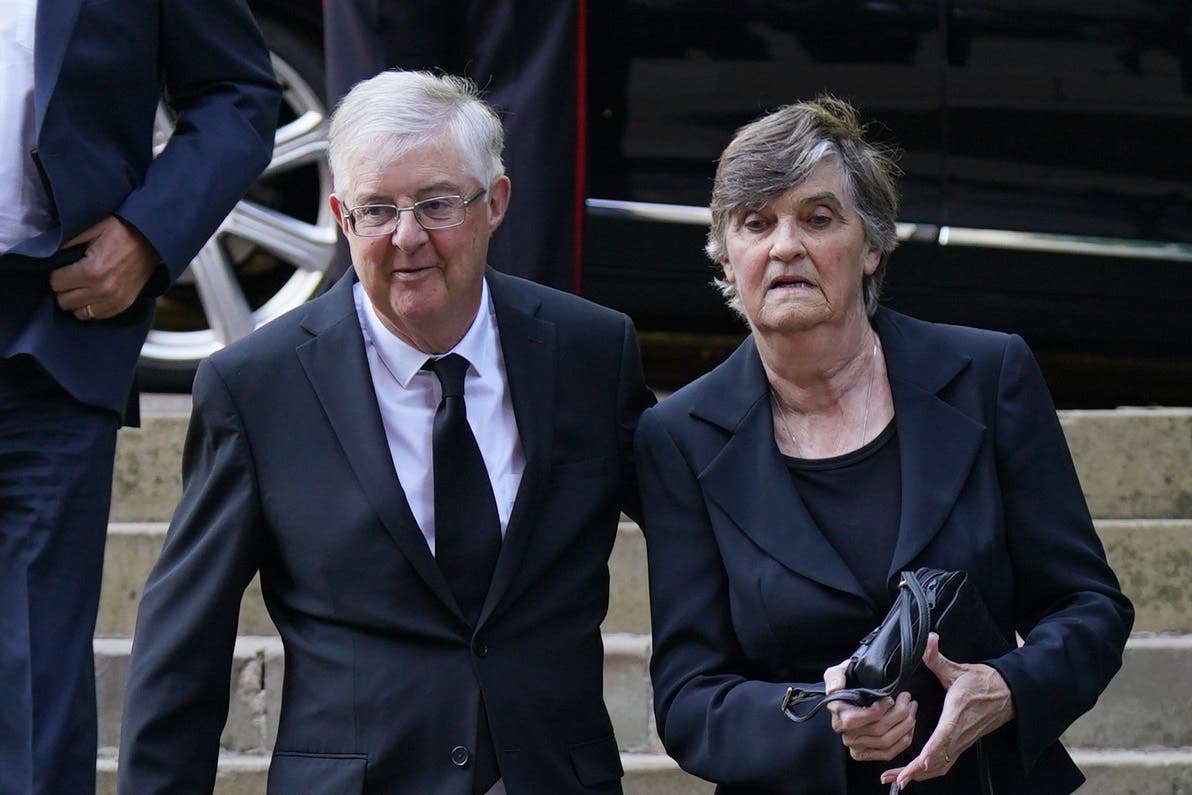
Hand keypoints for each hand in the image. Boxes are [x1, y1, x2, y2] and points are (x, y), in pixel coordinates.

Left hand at [50, 216, 158, 320]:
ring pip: (80, 313)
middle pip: (65, 301)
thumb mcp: (93, 227)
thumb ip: (68, 242)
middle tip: (71, 276)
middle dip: (64, 288)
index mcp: (91, 271)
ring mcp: (115, 300)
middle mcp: (102, 290)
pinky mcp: (124, 304)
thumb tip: (51, 254)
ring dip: (77, 301)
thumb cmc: (123, 230)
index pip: (56, 283)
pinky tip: (94, 293)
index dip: (56, 273)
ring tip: (81, 286)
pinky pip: (98, 316)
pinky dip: (92, 307)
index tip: (64, 266)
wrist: (153, 239)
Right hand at [824, 660, 917, 762]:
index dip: (878, 710)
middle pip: (877, 730)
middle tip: (908, 699)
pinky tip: (909, 726)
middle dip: (899, 714)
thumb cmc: (849, 682)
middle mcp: (845, 734)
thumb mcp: (839, 672)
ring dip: (905, 725)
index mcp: (837, 714)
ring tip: (911, 709)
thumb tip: (835, 688)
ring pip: (886, 742)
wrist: (853, 695)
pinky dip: (903, 741)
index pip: (856, 719)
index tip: (890, 697)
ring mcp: (856, 746)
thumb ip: (835, 677)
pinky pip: (888, 753)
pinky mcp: (867, 754)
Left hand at [881, 633, 1014, 789]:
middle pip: (938, 760)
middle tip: (894, 778)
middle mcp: (960, 733)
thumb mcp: (959, 669)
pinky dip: (929, 772)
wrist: (1009, 694)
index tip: (918, 763)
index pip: (944, 736)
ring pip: (941, 766)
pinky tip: (915, 773)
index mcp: (957, 714)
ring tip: (898, 779)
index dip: (931, 751)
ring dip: (919, 775)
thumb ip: (938, 658)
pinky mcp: (963, 744)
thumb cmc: (985, 683)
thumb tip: (929, 640)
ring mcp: (962, 742)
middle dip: (915, 772)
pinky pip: (945, 764)